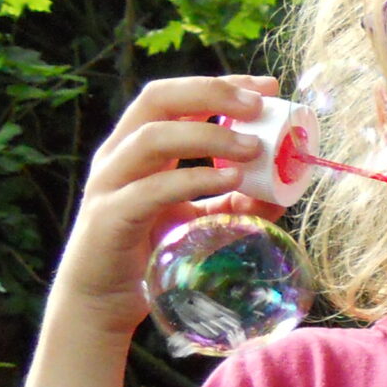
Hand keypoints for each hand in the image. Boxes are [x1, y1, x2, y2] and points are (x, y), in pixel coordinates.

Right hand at [54, 75, 283, 335]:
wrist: (102, 302)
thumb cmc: (150, 252)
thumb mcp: (201, 220)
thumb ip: (237, 201)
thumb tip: (284, 187)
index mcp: (139, 146)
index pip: (177, 97)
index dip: (220, 84)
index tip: (267, 86)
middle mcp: (120, 155)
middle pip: (158, 100)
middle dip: (211, 94)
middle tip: (258, 106)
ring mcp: (110, 184)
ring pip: (153, 137)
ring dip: (208, 136)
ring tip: (254, 148)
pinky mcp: (111, 217)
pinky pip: (152, 189)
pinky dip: (194, 179)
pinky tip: (231, 181)